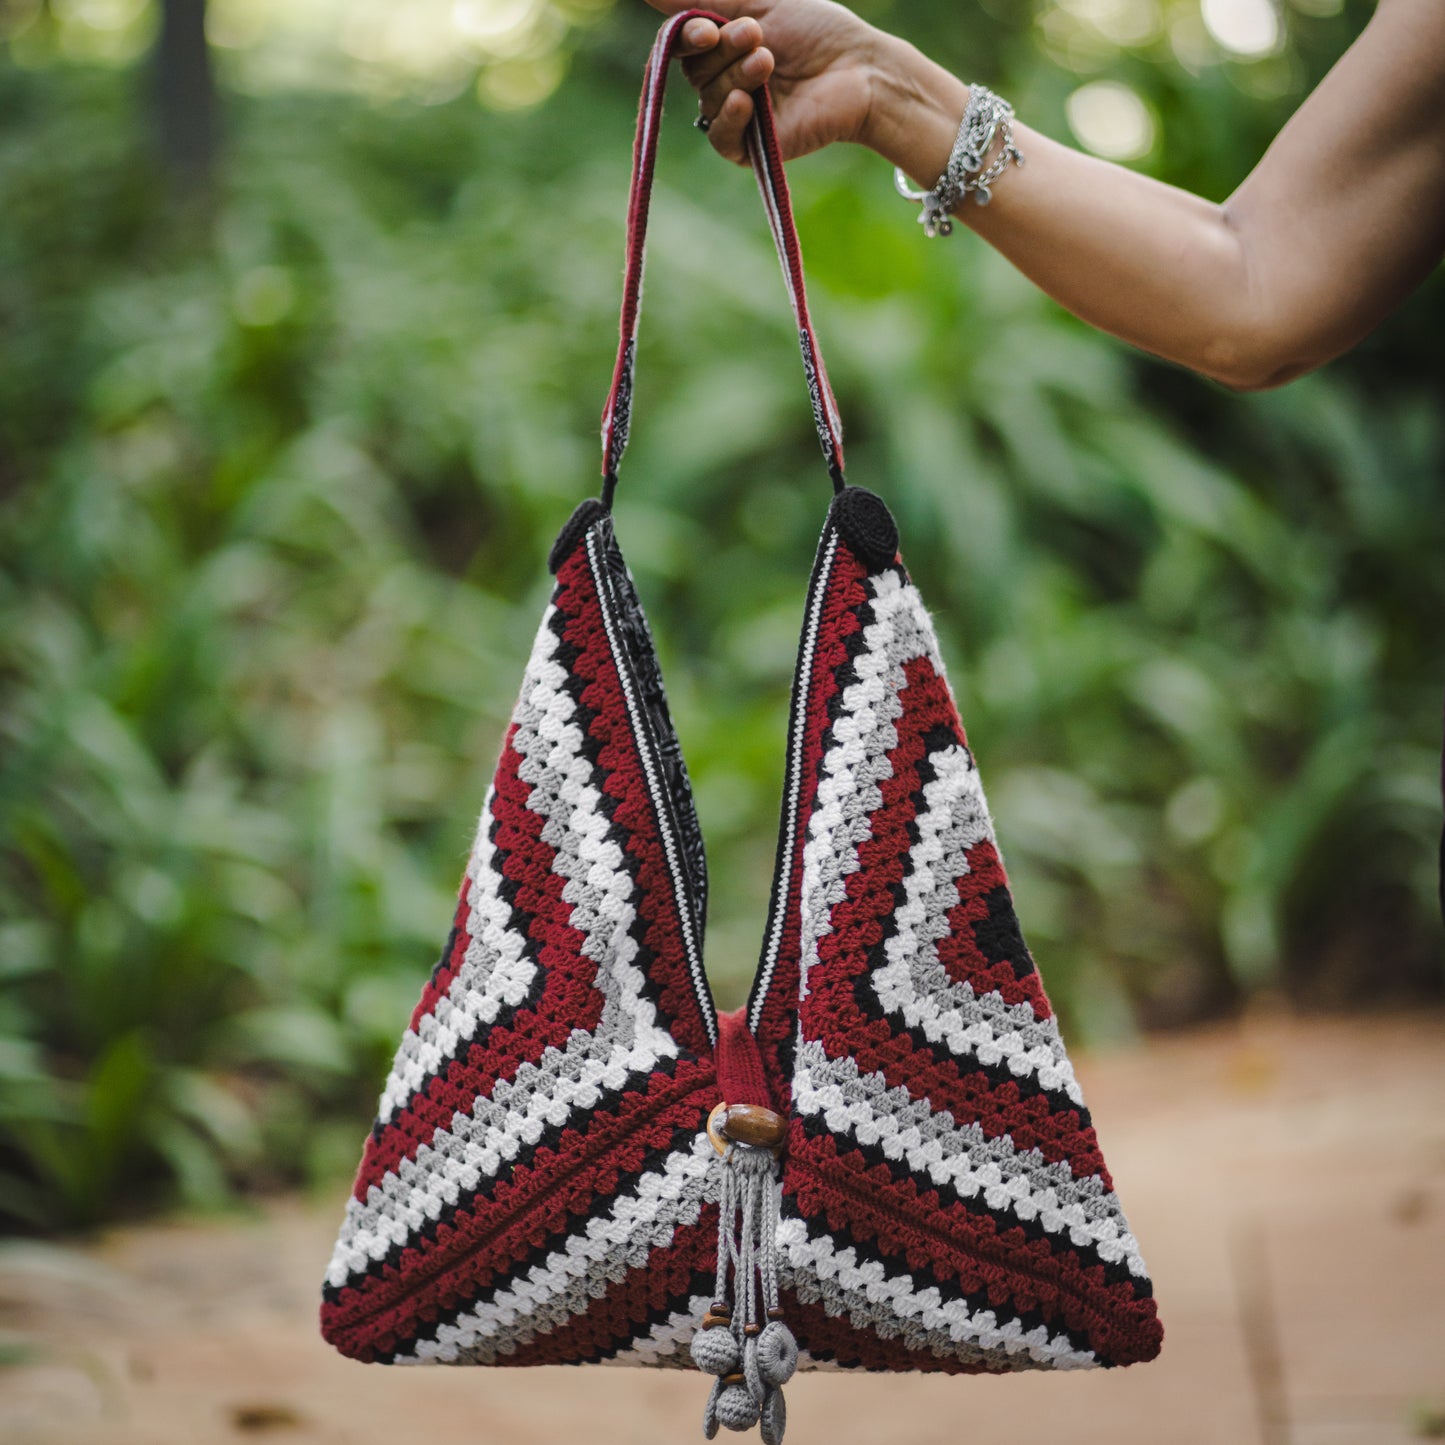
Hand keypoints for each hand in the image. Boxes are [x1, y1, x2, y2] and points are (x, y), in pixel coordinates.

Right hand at [645, 1, 886, 165]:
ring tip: (769, 61)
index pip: (682, 46)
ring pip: (709, 98)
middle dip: (723, 50)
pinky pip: (721, 138)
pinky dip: (729, 117)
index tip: (708, 30)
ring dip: (737, 74)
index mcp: (721, 48)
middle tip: (758, 36)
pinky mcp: (752, 149)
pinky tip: (745, 102)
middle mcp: (723, 83)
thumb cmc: (816, 31)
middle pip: (695, 70)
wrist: (858, 69)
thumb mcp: (758, 1)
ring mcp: (737, 117)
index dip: (687, 38)